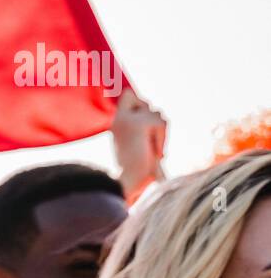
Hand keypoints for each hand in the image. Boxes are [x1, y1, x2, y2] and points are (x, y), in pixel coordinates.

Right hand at [111, 88, 166, 202]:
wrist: (127, 182)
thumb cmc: (135, 170)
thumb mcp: (139, 143)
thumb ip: (144, 126)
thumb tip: (156, 111)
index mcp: (116, 122)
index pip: (129, 95)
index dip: (140, 102)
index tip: (144, 112)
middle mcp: (118, 117)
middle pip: (147, 104)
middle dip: (155, 124)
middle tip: (148, 144)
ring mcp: (127, 119)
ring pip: (157, 114)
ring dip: (160, 134)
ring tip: (150, 150)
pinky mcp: (138, 124)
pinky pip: (160, 123)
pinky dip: (161, 139)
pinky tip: (153, 152)